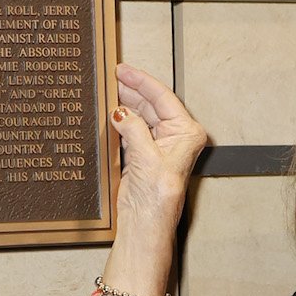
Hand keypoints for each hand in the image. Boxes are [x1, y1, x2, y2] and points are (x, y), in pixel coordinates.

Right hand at [110, 64, 208, 228]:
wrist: (146, 224)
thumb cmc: (157, 199)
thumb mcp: (146, 157)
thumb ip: (134, 129)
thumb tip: (121, 111)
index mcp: (186, 133)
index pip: (163, 97)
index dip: (142, 81)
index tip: (123, 70)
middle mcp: (176, 137)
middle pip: (152, 104)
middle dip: (132, 90)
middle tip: (112, 78)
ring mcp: (160, 146)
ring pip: (141, 115)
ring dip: (126, 104)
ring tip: (109, 91)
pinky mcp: (145, 155)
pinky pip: (132, 129)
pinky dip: (121, 120)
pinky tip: (111, 112)